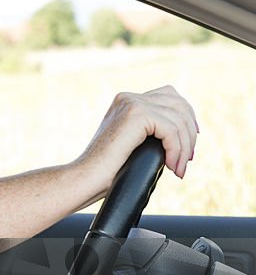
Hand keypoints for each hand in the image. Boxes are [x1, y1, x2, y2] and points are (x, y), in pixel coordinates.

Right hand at [77, 86, 198, 193]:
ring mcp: (132, 103)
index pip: (169, 96)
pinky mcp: (136, 115)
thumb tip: (184, 134)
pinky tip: (171, 166)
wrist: (84, 178)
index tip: (188, 144)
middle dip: (189, 132)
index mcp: (126, 101)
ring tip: (178, 168)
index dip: (186, 118)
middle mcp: (128, 98)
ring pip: (179, 119)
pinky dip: (176, 150)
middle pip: (178, 104)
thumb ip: (149, 132)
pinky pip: (172, 130)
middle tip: (186, 160)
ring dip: (185, 146)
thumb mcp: (131, 143)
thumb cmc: (106, 170)